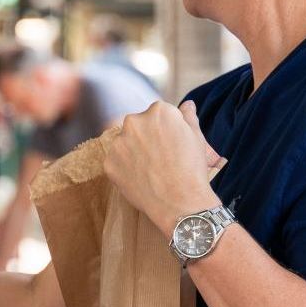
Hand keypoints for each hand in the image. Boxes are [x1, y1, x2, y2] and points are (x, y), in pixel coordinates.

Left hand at [102, 101, 224, 235]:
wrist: (180, 202)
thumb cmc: (192, 169)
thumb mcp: (196, 137)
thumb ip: (188, 117)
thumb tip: (187, 104)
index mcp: (158, 111)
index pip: (157, 114)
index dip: (164, 131)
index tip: (169, 145)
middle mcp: (134, 121)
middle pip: (137, 126)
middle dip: (145, 138)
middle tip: (159, 159)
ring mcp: (119, 142)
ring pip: (124, 143)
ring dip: (132, 152)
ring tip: (150, 170)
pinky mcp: (109, 163)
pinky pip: (115, 162)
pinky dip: (124, 169)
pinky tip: (140, 179)